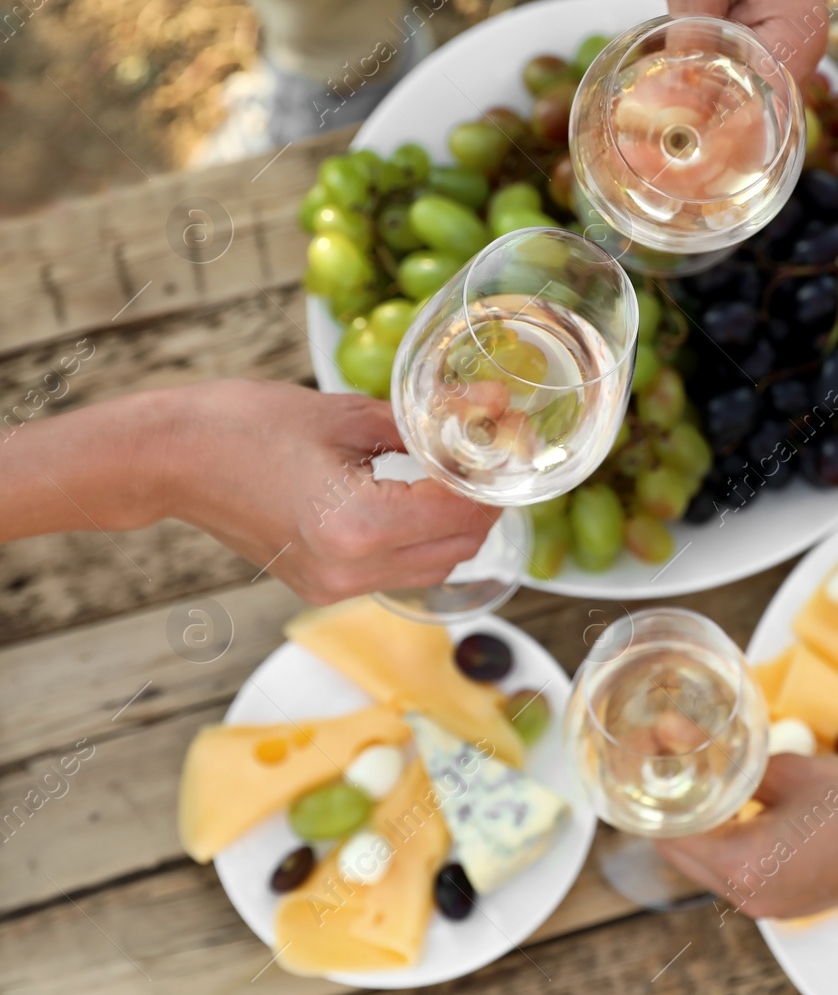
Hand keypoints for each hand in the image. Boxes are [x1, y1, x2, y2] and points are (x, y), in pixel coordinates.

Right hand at [170, 380, 493, 603]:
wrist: (171, 457)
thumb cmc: (247, 424)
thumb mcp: (350, 414)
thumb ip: (428, 422)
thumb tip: (490, 407)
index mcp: (358, 527)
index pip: (463, 512)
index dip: (495, 477)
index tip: (509, 442)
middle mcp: (350, 571)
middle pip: (459, 548)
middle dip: (484, 504)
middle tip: (490, 457)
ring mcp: (334, 587)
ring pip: (433, 567)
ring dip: (455, 527)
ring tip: (458, 474)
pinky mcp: (322, 588)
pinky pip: (398, 572)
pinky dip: (420, 540)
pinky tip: (417, 498)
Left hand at [655, 754, 837, 918]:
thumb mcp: (792, 769)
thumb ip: (736, 764)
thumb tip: (685, 740)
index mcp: (745, 869)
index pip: (670, 835)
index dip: (654, 790)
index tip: (647, 751)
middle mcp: (751, 898)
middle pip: (685, 854)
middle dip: (673, 807)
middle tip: (667, 756)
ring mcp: (772, 905)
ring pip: (712, 862)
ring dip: (702, 822)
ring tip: (699, 770)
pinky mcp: (792, 898)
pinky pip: (742, 868)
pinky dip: (731, 836)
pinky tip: (737, 798)